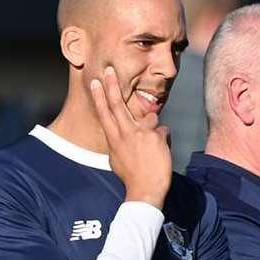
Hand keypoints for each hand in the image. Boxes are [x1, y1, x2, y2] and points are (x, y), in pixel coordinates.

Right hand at [90, 67, 171, 209]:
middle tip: (108, 69)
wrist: (145, 190)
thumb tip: (123, 132)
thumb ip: (120, 141)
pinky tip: (161, 155)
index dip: (99, 96)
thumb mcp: (117, 158)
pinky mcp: (156, 136)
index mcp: (114, 139)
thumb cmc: (131, 176)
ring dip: (153, 130)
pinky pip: (163, 131)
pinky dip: (164, 141)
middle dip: (112, 85)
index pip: (104, 114)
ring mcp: (141, 133)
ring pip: (149, 118)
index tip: (95, 82)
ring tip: (152, 150)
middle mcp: (125, 133)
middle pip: (117, 104)